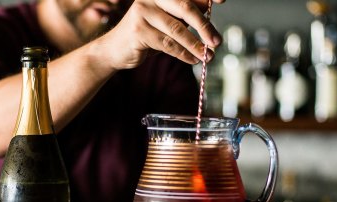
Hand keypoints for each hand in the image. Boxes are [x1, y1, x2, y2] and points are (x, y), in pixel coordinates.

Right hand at [98, 0, 224, 69]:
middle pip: (185, 7)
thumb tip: (211, 8)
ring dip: (195, 45)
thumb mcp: (166, 20)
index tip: (222, 0)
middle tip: (217, 41)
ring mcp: (142, 13)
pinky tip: (192, 60)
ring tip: (207, 56)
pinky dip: (183, 53)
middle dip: (204, 26)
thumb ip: (184, 13)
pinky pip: (167, 44)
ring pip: (177, 30)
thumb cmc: (145, 34)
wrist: (114, 50)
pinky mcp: (138, 31)